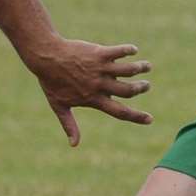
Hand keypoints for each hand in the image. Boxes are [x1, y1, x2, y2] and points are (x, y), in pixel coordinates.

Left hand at [24, 40, 152, 146]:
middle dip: (141, 88)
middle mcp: (99, 84)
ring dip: (141, 68)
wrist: (45, 57)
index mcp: (93, 99)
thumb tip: (74, 145)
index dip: (136, 117)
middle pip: (129, 90)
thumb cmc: (51, 82)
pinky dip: (129, 50)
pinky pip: (119, 51)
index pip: (119, 112)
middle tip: (146, 86)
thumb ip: (69, 125)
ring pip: (128, 70)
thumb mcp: (59, 106)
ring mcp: (100, 68)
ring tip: (147, 67)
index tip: (150, 119)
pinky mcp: (98, 53)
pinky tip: (133, 50)